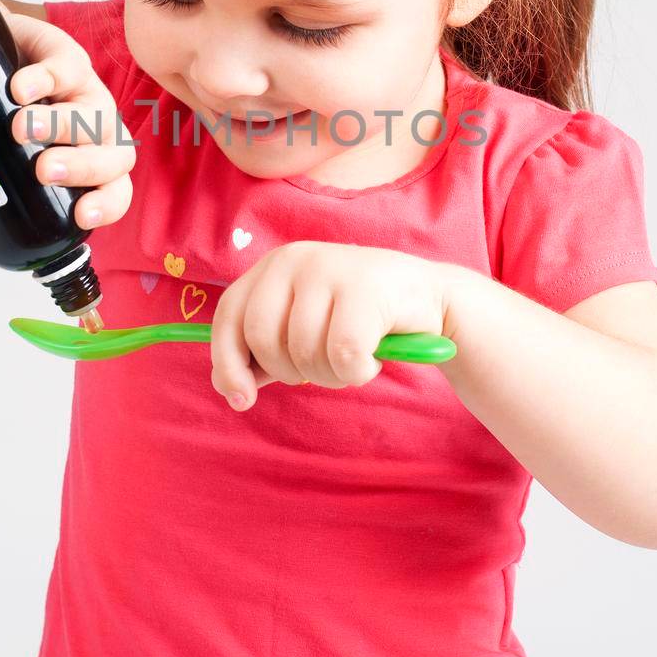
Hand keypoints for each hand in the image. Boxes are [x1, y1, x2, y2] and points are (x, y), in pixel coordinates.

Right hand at [0, 9, 135, 236]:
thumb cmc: (4, 119)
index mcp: (91, 165)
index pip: (115, 192)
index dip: (106, 205)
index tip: (79, 214)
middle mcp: (98, 132)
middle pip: (111, 156)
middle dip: (81, 166)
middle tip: (42, 170)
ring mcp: (88, 93)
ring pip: (93, 114)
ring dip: (62, 124)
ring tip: (20, 128)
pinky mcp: (70, 56)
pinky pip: (70, 67)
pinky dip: (47, 77)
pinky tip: (20, 88)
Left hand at [209, 241, 452, 410]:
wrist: (429, 299)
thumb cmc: (358, 319)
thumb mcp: (302, 329)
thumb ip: (262, 353)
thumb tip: (228, 387)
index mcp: (273, 266)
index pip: (229, 317)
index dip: (228, 363)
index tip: (242, 398)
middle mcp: (295, 258)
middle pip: (262, 338)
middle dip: (289, 371)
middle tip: (319, 371)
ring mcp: (329, 267)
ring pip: (304, 351)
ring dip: (329, 376)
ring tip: (351, 363)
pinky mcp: (365, 287)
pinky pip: (343, 355)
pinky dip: (356, 373)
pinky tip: (372, 360)